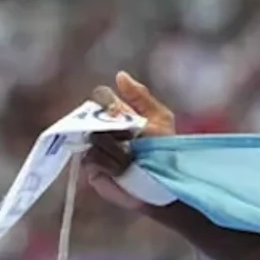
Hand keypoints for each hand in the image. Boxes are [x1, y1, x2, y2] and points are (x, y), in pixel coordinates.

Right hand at [81, 71, 176, 210]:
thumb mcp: (160, 120)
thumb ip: (141, 97)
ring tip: (132, 159)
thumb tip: (120, 75)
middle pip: (92, 117)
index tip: (124, 115)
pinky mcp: (92, 169)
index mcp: (117, 114)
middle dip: (114, 129)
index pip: (101, 97)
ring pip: (93, 138)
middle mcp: (102, 128)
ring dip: (116, 149)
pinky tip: (124, 169)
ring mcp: (94, 148)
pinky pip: (92, 158)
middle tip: (131, 140)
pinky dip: (110, 163)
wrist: (167, 184)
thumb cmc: (167, 152)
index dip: (110, 104)